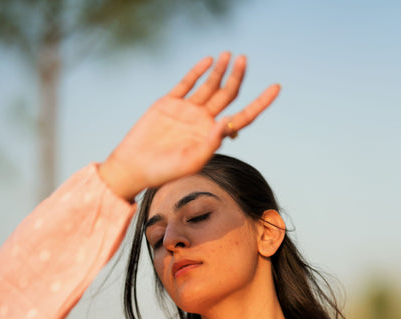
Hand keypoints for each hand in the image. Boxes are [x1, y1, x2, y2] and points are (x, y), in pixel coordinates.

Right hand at [99, 52, 279, 199]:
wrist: (134, 166)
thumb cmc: (164, 172)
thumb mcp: (192, 161)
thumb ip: (211, 143)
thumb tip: (229, 122)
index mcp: (212, 136)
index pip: (243, 117)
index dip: (261, 103)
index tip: (276, 87)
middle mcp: (202, 122)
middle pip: (227, 95)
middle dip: (237, 77)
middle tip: (244, 60)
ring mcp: (186, 111)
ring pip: (209, 86)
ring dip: (220, 70)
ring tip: (229, 54)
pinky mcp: (168, 103)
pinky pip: (187, 83)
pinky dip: (197, 71)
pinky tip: (208, 60)